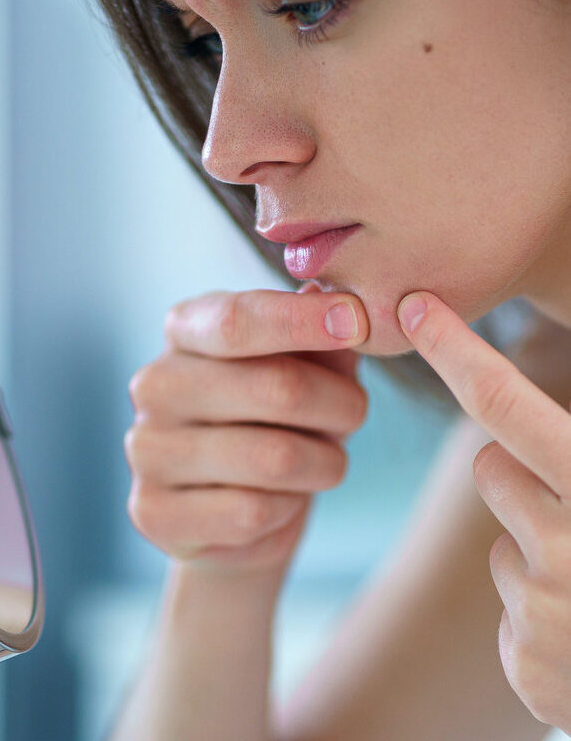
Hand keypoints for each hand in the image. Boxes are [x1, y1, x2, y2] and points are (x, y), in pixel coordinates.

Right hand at [125, 286, 369, 575]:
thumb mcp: (306, 370)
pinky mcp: (153, 512)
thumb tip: (335, 300)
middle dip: (340, 404)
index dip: (300, 320)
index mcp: (184, 332)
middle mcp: (154, 384)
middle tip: (356, 413)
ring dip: (325, 464)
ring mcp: (146, 449)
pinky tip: (282, 502)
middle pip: (274, 387)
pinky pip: (253, 513)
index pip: (237, 320)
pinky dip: (290, 509)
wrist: (233, 516)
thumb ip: (322, 340)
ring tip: (325, 463)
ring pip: (274, 459)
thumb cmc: (274, 423)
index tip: (356, 320)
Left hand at [397, 290, 570, 730]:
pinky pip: (507, 604)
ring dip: (537, 548)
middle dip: (523, 474)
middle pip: (488, 465)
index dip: (456, 349)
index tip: (415, 306)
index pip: (506, 403)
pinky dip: (540, 613)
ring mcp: (543, 612)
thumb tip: (519, 422)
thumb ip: (567, 443)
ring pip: (500, 538)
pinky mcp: (526, 664)